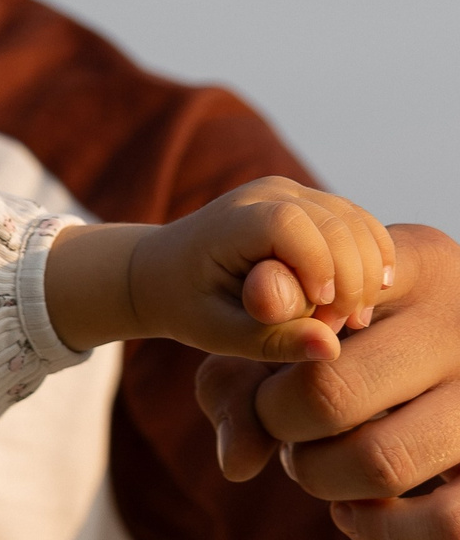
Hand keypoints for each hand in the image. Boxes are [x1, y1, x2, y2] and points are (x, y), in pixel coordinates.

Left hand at [50, 177, 397, 357]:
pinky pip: (360, 224)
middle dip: (352, 281)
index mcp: (233, 220)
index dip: (322, 268)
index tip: (325, 313)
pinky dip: (371, 261)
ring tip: (349, 319)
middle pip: (337, 225)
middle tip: (341, 327)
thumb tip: (331, 348)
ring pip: (358, 223)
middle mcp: (267, 192)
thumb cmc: (188, 305)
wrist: (166, 271)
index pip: (293, 227)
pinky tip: (361, 299)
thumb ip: (272, 340)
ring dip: (367, 274)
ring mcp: (293, 191)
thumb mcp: (219, 334)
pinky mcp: (312, 201)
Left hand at [198, 224, 459, 539]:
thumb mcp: (288, 341)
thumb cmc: (347, 358)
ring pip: (380, 462)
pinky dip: (380, 532)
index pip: (325, 291)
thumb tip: (238, 464)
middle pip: (329, 393)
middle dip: (279, 423)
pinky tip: (353, 509)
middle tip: (284, 421)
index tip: (268, 359)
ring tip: (318, 458)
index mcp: (421, 268)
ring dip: (319, 476)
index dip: (274, 339)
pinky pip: (445, 524)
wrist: (436, 383)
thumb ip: (236, 384)